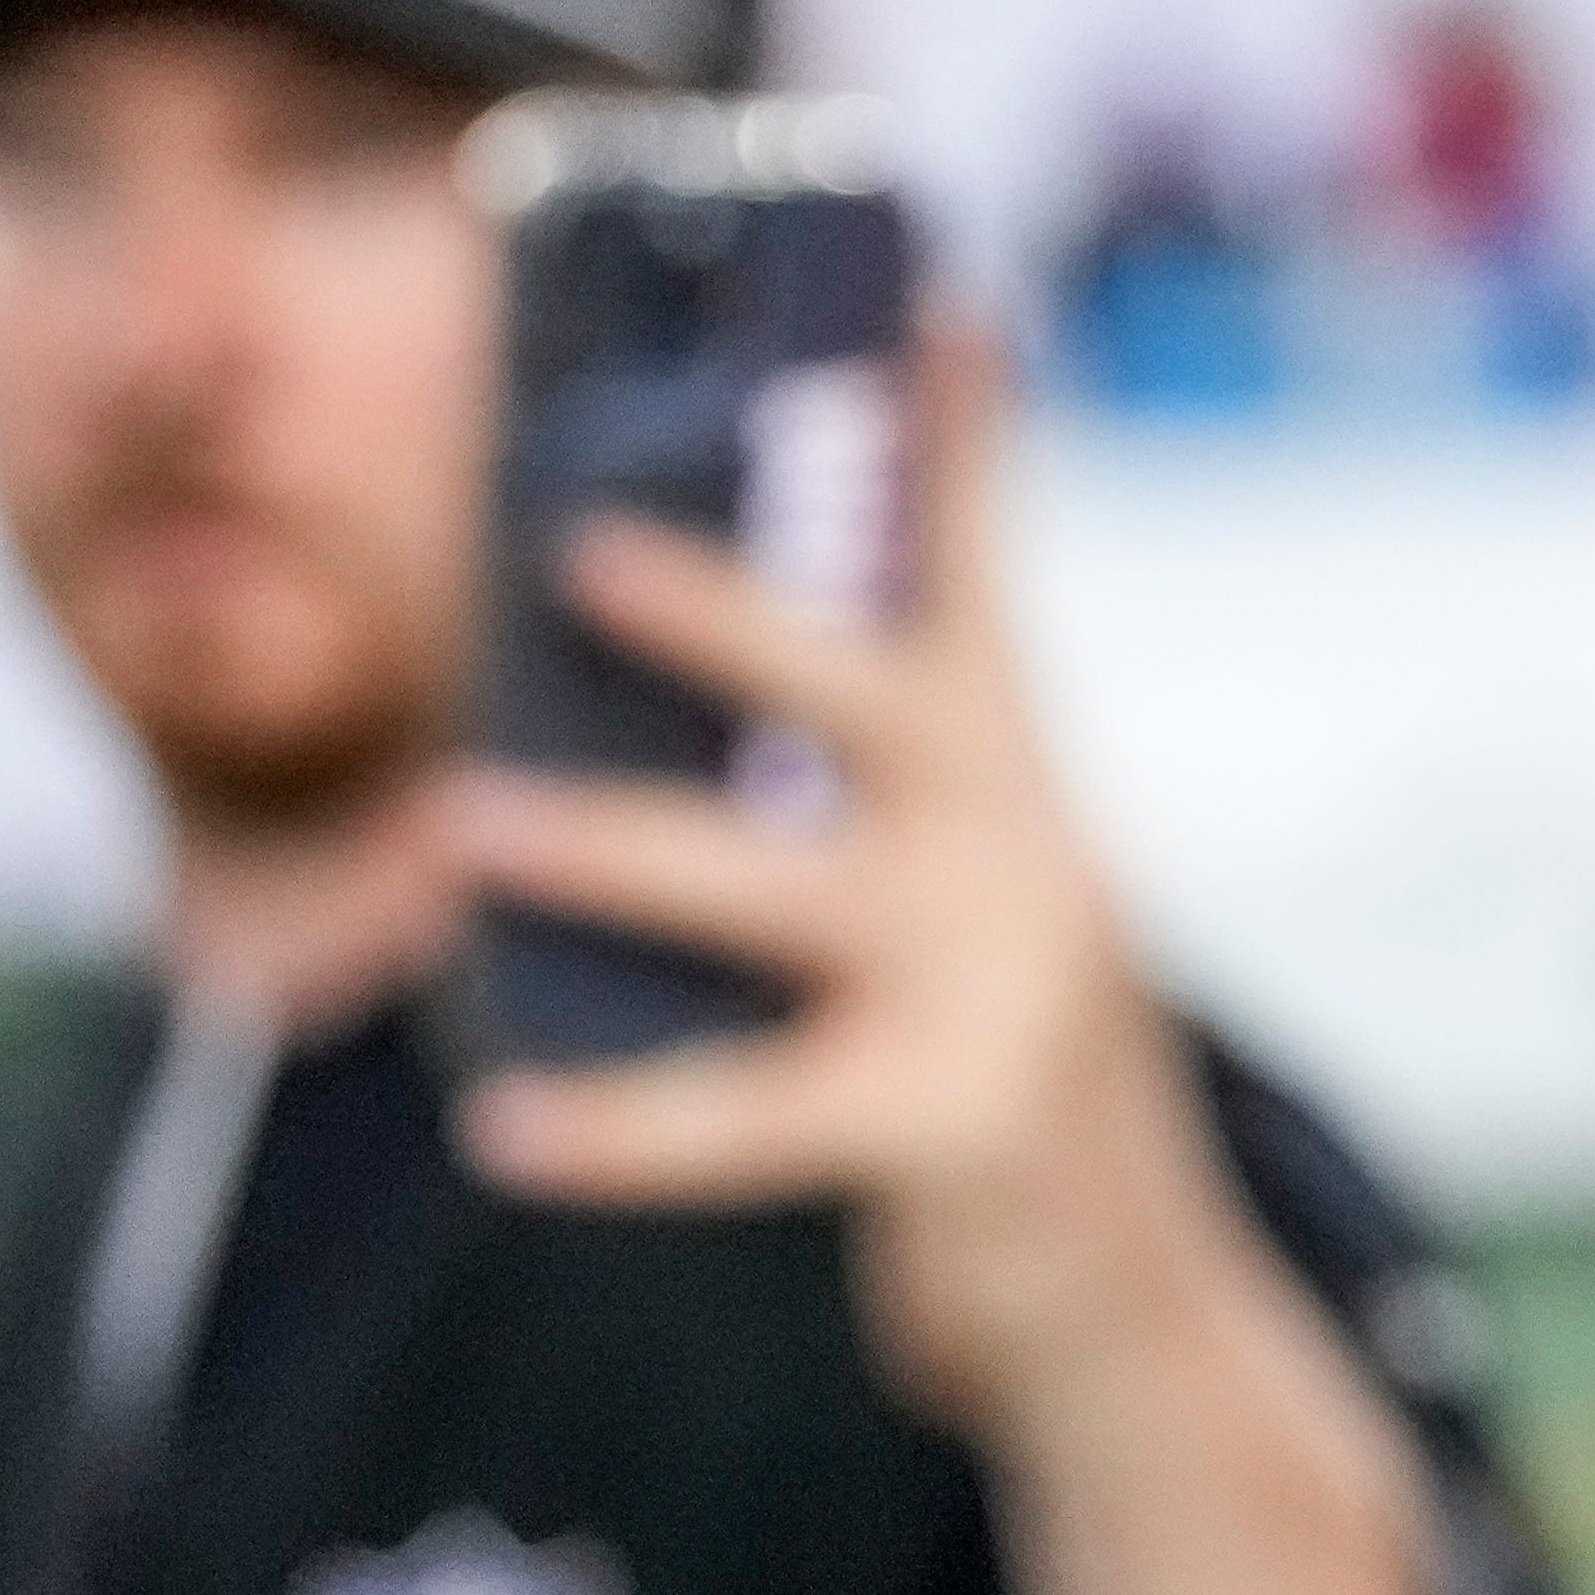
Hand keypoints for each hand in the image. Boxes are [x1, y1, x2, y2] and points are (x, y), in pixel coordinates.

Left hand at [447, 315, 1436, 1594]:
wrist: (1135, 1299)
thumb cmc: (997, 1069)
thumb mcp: (971, 900)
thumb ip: (865, 794)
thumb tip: (643, 688)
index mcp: (1018, 783)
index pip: (983, 577)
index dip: (960, 438)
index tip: (935, 295)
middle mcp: (1024, 855)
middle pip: (874, 701)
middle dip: (732, 621)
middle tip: (578, 554)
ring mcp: (998, 987)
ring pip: (772, 894)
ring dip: (608, 853)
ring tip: (459, 826)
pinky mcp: (951, 1125)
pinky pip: (745, 1116)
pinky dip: (616, 1129)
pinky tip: (506, 1127)